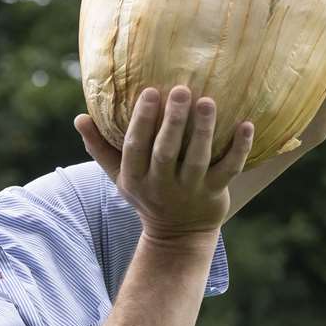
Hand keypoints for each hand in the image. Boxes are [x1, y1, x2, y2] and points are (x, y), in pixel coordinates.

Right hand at [74, 86, 252, 241]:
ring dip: (203, 131)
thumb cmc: (147, 194)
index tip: (150, 92)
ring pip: (197, 160)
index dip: (142, 120)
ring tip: (208, 102)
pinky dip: (239, 149)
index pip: (135, 147)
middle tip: (181, 90)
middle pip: (166, 152)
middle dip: (172, 122)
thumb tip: (79, 118)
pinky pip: (229, 170)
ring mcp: (190, 191)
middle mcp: (161, 185)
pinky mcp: (214, 194)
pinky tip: (246, 125)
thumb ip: (101, 148)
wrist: (177, 236)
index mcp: (135, 178)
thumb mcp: (120, 176)